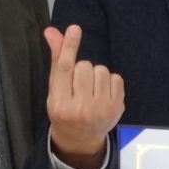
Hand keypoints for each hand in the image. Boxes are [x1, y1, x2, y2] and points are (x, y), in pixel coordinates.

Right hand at [44, 25, 124, 168]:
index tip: (74, 29)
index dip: (69, 47)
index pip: (65, 69)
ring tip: (90, 89)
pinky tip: (102, 93)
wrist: (81, 139)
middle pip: (84, 66)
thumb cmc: (64, 110)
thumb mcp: (54, 89)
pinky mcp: (117, 108)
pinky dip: (109, 81)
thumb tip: (52, 32)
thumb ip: (56, 60)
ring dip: (95, 74)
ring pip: (101, 70)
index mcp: (60, 104)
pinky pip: (115, 77)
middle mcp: (80, 108)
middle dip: (81, 69)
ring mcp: (101, 110)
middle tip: (78, 84)